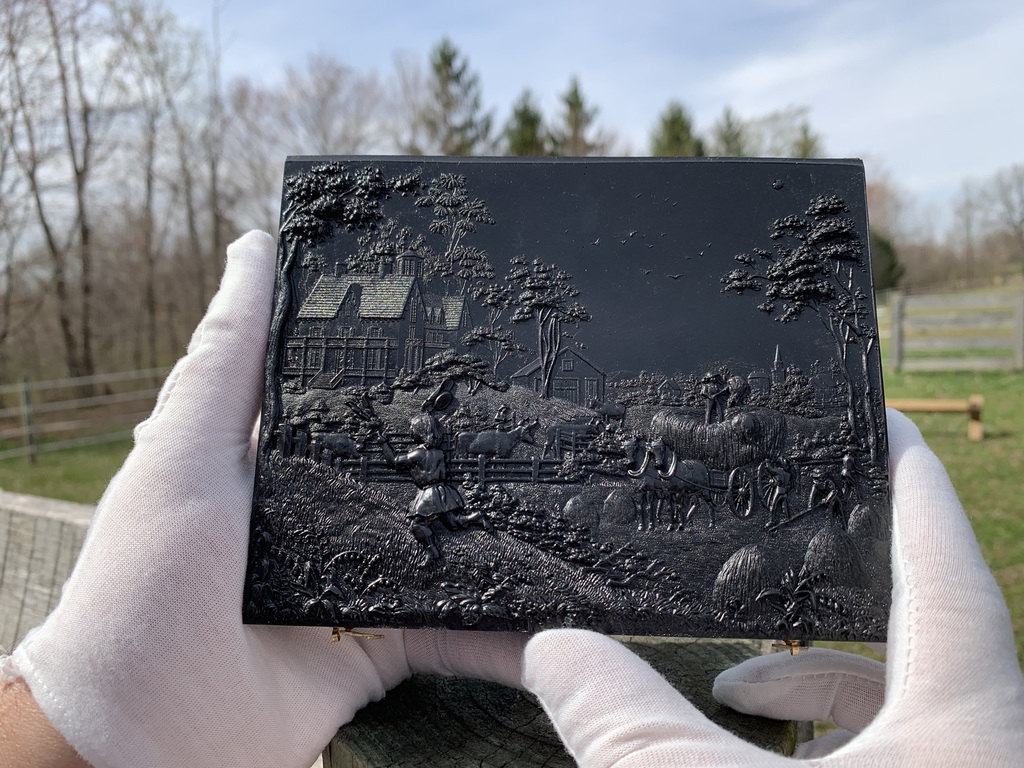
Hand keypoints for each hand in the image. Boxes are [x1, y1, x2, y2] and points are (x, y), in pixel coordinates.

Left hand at [2, 231, 524, 767]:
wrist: (150, 739)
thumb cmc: (149, 586)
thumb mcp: (187, 455)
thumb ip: (228, 361)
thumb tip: (254, 246)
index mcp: (282, 456)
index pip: (355, 387)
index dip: (409, 352)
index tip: (477, 311)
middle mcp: (327, 510)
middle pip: (415, 462)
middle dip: (476, 436)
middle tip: (555, 395)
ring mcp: (362, 576)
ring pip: (450, 541)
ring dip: (506, 526)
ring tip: (580, 492)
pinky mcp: (386, 643)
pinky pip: (459, 629)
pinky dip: (508, 628)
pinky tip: (566, 609)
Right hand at [523, 409, 1023, 765]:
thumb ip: (628, 721)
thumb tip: (550, 644)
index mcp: (969, 728)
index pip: (945, 566)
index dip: (912, 484)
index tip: (885, 419)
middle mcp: (984, 757)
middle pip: (929, 637)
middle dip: (843, 589)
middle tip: (783, 546)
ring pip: (908, 715)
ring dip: (818, 690)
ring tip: (736, 682)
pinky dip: (823, 754)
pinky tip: (750, 757)